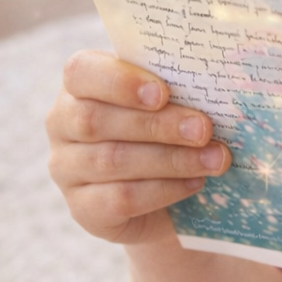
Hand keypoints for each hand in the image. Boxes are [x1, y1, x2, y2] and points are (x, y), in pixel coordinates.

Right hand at [46, 50, 230, 246]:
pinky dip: (163, 190)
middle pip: (97, 120)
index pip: (81, 71)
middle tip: (204, 129)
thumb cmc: (168, 128)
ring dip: (170, 159)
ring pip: (112, 161)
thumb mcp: (171, 100)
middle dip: (157, 125)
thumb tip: (219, 79)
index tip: (163, 93)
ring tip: (214, 159)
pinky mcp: (83, 209)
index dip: (120, 81)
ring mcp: (66, 169)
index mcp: (80, 85)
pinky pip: (119, 199)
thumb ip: (179, 85)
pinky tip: (195, 183)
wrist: (167, 193)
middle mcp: (62, 124)